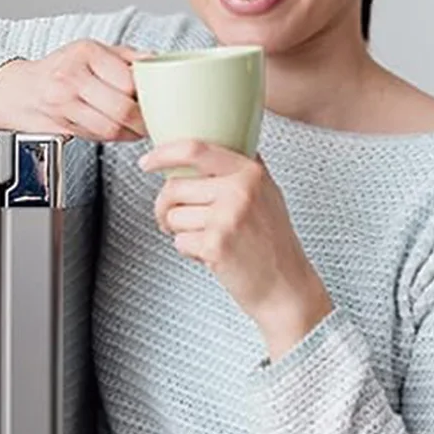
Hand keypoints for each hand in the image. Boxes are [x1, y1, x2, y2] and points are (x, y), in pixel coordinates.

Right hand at [0, 41, 149, 141]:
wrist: (14, 91)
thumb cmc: (56, 70)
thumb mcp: (89, 50)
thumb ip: (124, 56)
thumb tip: (157, 62)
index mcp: (85, 52)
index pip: (129, 80)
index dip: (148, 94)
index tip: (157, 99)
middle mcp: (71, 77)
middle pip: (122, 108)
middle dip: (143, 120)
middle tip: (151, 120)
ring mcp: (63, 104)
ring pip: (110, 128)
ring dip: (130, 132)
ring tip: (138, 127)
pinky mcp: (60, 126)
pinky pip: (96, 137)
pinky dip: (113, 138)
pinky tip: (118, 131)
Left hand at [140, 140, 332, 358]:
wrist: (285, 285)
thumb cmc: (272, 243)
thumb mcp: (266, 193)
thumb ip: (238, 169)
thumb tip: (203, 147)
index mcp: (250, 172)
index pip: (195, 149)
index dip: (163, 154)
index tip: (147, 162)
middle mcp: (240, 191)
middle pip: (174, 187)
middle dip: (164, 207)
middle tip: (173, 219)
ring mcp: (227, 218)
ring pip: (173, 216)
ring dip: (180, 232)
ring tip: (206, 239)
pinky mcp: (216, 245)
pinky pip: (179, 241)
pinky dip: (189, 251)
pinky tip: (211, 254)